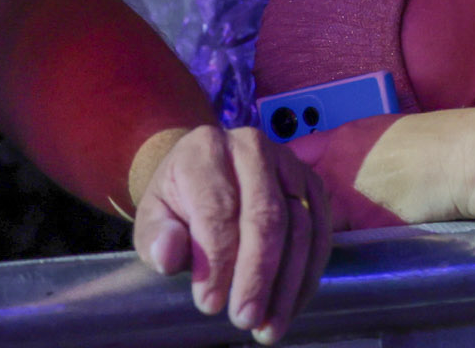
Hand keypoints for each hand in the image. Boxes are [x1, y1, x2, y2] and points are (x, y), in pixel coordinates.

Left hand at [130, 125, 335, 344]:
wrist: (203, 175)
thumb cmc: (177, 203)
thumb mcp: (153, 218)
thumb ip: (156, 237)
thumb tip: (167, 254)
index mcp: (206, 150)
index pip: (218, 209)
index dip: (217, 261)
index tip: (209, 304)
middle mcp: (253, 147)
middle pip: (267, 216)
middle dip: (258, 275)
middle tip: (245, 320)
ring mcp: (289, 163)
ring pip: (301, 226)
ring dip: (288, 284)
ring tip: (269, 326)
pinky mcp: (312, 183)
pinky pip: (321, 231)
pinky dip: (309, 274)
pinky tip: (290, 306)